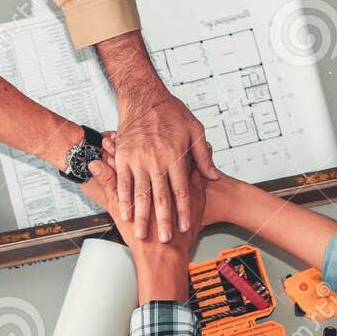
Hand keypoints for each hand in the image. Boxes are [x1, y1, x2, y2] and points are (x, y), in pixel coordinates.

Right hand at [112, 86, 219, 241]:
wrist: (144, 95)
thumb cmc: (170, 111)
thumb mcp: (195, 130)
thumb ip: (204, 156)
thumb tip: (214, 176)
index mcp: (175, 156)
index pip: (182, 190)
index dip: (184, 211)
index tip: (186, 227)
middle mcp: (156, 160)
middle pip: (161, 197)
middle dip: (162, 221)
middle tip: (163, 240)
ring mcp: (138, 159)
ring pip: (140, 193)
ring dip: (142, 216)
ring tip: (141, 234)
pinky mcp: (124, 157)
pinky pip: (122, 182)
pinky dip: (123, 200)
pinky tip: (126, 214)